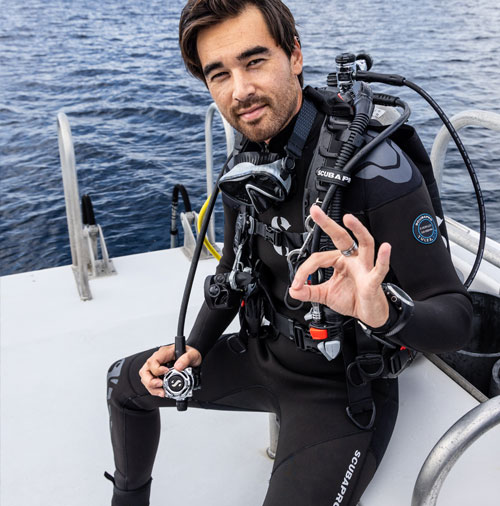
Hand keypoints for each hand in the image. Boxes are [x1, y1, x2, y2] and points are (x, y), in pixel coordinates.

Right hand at [139, 344, 201, 396]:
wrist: (193, 361)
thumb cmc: (191, 356)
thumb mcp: (193, 354)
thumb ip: (186, 358)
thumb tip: (178, 366)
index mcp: (165, 352)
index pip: (153, 360)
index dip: (157, 369)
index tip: (166, 372)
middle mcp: (158, 359)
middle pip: (145, 371)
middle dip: (150, 381)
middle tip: (160, 385)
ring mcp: (156, 367)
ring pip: (146, 378)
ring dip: (152, 387)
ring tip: (162, 392)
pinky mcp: (157, 375)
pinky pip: (151, 383)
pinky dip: (155, 390)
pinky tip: (162, 392)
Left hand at [289, 206, 390, 327]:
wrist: (368, 313)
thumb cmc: (352, 298)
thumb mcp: (325, 295)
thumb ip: (308, 292)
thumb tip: (293, 290)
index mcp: (340, 260)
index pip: (318, 258)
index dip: (304, 270)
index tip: (297, 283)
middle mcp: (352, 259)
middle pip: (341, 237)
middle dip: (328, 223)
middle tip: (315, 211)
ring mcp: (364, 267)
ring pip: (365, 243)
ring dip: (357, 230)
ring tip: (349, 219)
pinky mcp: (373, 280)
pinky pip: (379, 269)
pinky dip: (383, 259)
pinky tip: (385, 248)